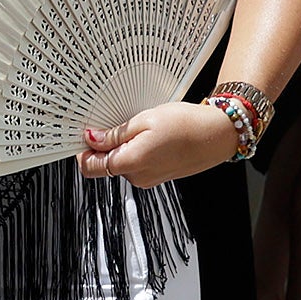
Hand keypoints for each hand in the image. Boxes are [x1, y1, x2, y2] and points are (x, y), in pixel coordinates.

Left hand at [77, 100, 238, 187]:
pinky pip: (136, 165)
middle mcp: (137, 177)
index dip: (82, 150)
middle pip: (104, 165)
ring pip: (121, 164)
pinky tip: (150, 136)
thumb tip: (90, 139)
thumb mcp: (144, 120)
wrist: (218, 134)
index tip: (84, 134)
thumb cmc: (186, 124)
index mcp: (130, 163)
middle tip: (117, 122)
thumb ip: (114, 134)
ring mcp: (148, 179)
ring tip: (140, 128)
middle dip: (104, 146)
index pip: (89, 167)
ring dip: (122, 147)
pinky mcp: (157, 176)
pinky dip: (136, 151)